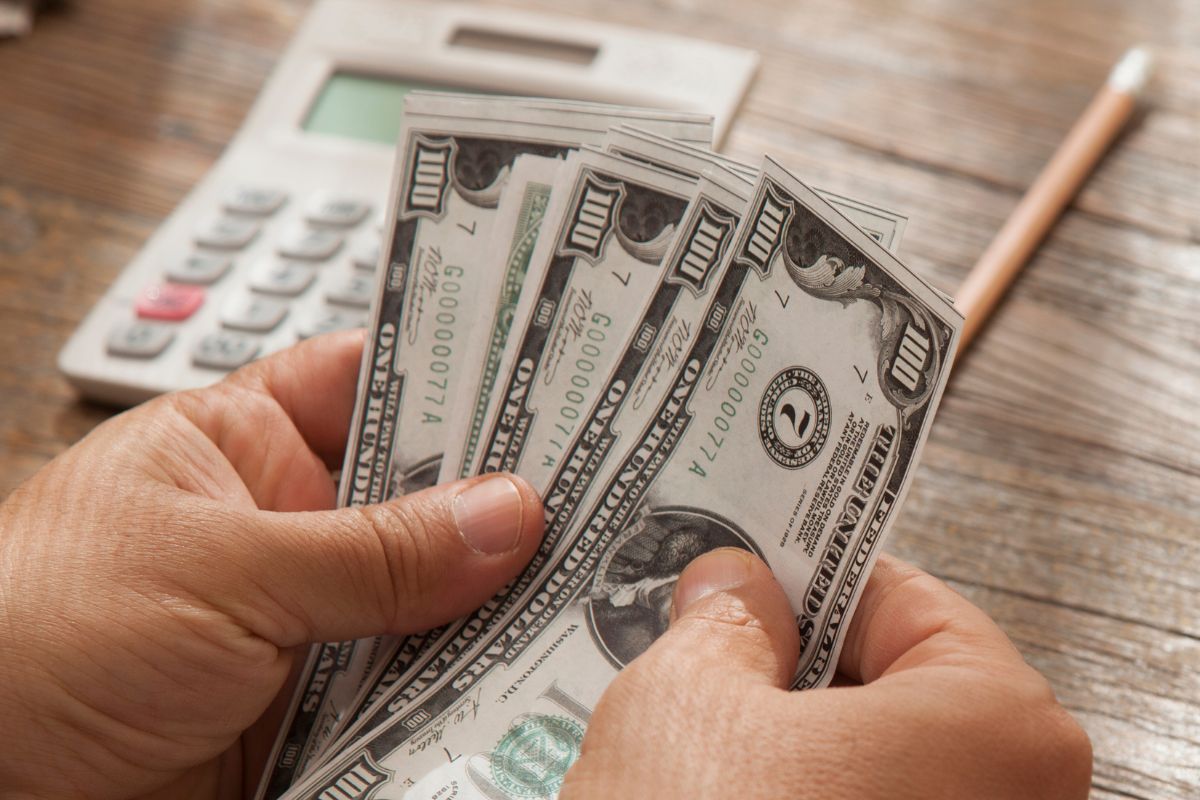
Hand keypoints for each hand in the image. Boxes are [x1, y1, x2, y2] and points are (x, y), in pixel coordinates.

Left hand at [0, 331, 543, 799]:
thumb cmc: (37, 636)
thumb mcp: (219, 570)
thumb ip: (372, 552)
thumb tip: (506, 515)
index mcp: (246, 442)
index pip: (376, 379)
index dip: (463, 374)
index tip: (560, 376)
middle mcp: (289, 521)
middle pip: (421, 493)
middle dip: (502, 497)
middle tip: (604, 491)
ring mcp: (308, 613)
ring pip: (429, 593)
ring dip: (492, 598)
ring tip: (591, 579)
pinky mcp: (317, 701)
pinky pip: (411, 681)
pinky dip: (464, 681)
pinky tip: (527, 669)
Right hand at [562, 549, 1091, 798]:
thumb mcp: (684, 701)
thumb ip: (720, 620)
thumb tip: (734, 586)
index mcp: (999, 725)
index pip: (901, 596)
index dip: (807, 570)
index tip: (745, 561)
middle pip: (893, 688)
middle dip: (786, 662)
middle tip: (700, 635)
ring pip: (869, 771)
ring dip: (780, 743)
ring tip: (688, 723)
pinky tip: (708, 799)